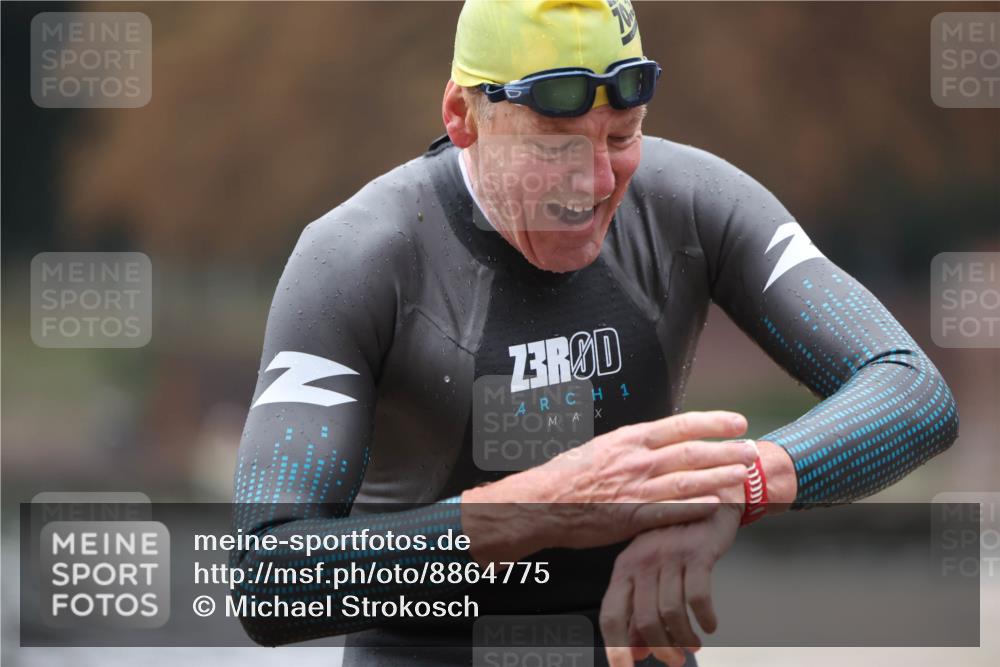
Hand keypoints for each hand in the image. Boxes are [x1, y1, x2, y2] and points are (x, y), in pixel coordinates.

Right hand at [462, 411, 755, 562]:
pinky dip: (696, 507)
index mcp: (629, 439)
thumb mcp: (602, 447)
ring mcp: (635, 489)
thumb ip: (633, 446)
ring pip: (688, 480)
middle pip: (692, 451)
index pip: (680, 424)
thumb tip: (660, 441)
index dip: (713, 422)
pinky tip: (718, 505)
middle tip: (753, 449)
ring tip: (745, 475)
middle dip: (727, 450)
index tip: (737, 421)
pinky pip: (670, 511)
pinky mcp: (631, 517)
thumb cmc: (568, 476)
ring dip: (720, 477)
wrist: (541, 502)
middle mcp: (636, 460)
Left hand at [599, 483, 744, 666]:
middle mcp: (643, 560)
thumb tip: (636, 652)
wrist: (710, 498)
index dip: (616, 648)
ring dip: (684, 637)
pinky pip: (699, 596)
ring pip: (672, 612)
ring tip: (693, 645)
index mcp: (625, 566)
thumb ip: (641, 610)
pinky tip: (710, 624)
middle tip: (674, 661)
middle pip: (645, 619)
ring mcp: (670, 555)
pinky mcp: (697, 552)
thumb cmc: (677, 537)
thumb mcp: (652, 570)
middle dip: (661, 648)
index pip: (611, 614)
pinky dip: (705, 617)